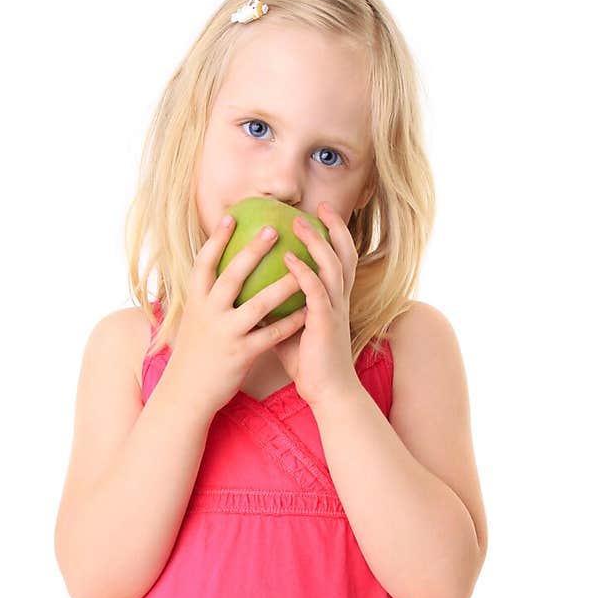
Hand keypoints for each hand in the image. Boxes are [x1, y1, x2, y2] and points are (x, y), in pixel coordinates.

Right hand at [164, 215, 308, 415]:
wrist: (186, 393)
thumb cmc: (195, 353)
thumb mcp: (195, 320)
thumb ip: (207, 297)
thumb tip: (219, 273)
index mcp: (195, 301)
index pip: (204, 263)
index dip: (217, 239)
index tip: (232, 216)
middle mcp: (208, 313)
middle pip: (232, 275)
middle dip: (252, 251)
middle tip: (274, 229)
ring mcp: (225, 334)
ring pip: (257, 305)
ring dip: (282, 285)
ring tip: (302, 268)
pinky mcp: (241, 355)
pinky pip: (271, 335)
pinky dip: (291, 322)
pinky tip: (308, 310)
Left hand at [268, 201, 360, 409]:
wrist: (326, 391)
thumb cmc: (307, 361)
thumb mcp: (291, 327)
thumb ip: (281, 306)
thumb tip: (254, 292)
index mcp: (334, 299)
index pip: (339, 258)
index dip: (333, 234)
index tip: (317, 214)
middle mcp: (339, 299)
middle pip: (344, 253)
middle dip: (333, 227)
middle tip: (317, 206)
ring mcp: (335, 309)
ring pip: (332, 265)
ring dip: (315, 241)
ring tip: (297, 223)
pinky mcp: (326, 323)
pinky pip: (316, 290)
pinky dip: (303, 271)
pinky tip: (287, 258)